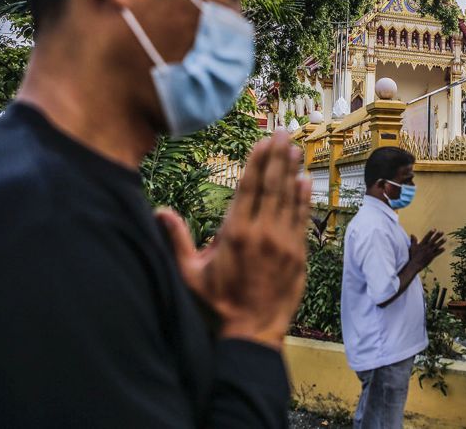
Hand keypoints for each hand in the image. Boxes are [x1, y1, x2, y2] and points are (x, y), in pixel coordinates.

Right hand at [156, 130, 310, 350]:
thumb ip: (177, 240)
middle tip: (284, 133)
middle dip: (277, 157)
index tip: (263, 141)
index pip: (249, 188)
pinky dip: (304, 199)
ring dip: (293, 171)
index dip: (257, 162)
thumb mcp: (190, 274)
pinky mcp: (298, 255)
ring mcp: (284, 243)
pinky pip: (302, 219)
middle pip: (272, 186)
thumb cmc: (217, 304)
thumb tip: (159, 212)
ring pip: (290, 199)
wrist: (251, 332)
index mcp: (236, 233)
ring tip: (295, 148)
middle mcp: (263, 233)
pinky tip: (305, 181)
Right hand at [408, 229, 446, 270]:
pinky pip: (437, 253)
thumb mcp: (412, 247)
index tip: (434, 229)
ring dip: (441, 242)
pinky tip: (444, 248)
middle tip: (442, 232)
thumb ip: (413, 240)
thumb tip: (412, 234)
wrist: (415, 265)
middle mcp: (426, 247)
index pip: (427, 237)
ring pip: (436, 246)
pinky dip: (440, 251)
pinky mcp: (431, 257)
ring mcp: (429, 252)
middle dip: (437, 236)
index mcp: (421, 244)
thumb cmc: (413, 256)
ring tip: (445, 238)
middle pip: (433, 240)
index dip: (430, 233)